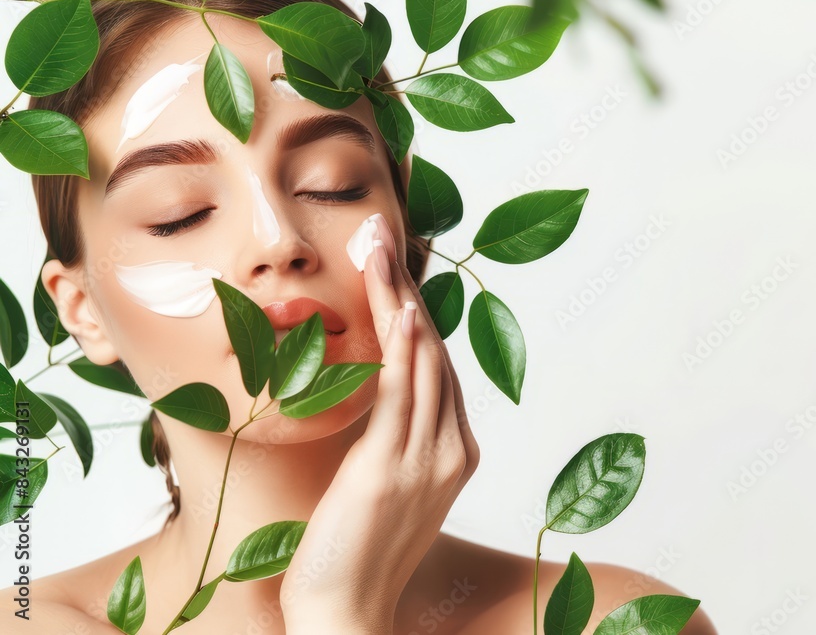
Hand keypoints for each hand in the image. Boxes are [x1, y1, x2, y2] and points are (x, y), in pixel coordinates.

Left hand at [280, 214, 480, 632]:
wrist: (348, 615)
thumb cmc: (358, 553)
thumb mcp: (387, 487)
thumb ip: (394, 440)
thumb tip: (379, 396)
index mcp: (453, 452)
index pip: (436, 366)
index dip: (416, 311)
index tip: (392, 266)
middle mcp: (451, 450)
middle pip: (433, 352)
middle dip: (407, 289)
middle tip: (383, 233)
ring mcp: (428, 461)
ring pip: (421, 364)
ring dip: (400, 300)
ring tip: (380, 247)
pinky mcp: (392, 470)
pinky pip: (404, 399)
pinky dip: (406, 352)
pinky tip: (404, 313)